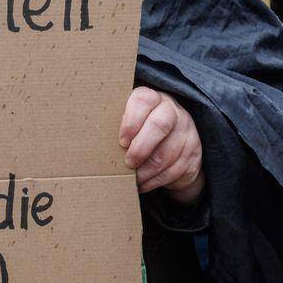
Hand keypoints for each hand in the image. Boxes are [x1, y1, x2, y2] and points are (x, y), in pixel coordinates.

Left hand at [120, 87, 203, 203]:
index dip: (130, 121)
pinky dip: (155, 181)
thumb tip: (88, 142)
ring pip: (166, 154)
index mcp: (153, 98)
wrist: (176, 142)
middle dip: (140, 148)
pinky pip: (174, 170)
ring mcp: (187, 131)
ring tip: (133, 179)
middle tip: (128, 163)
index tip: (121, 141)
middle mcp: (173, 110)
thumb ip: (116, 124)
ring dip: (146, 171)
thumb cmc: (141, 131)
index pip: (143, 100)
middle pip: (159, 125)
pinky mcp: (194, 152)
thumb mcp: (131, 122)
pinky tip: (143, 184)